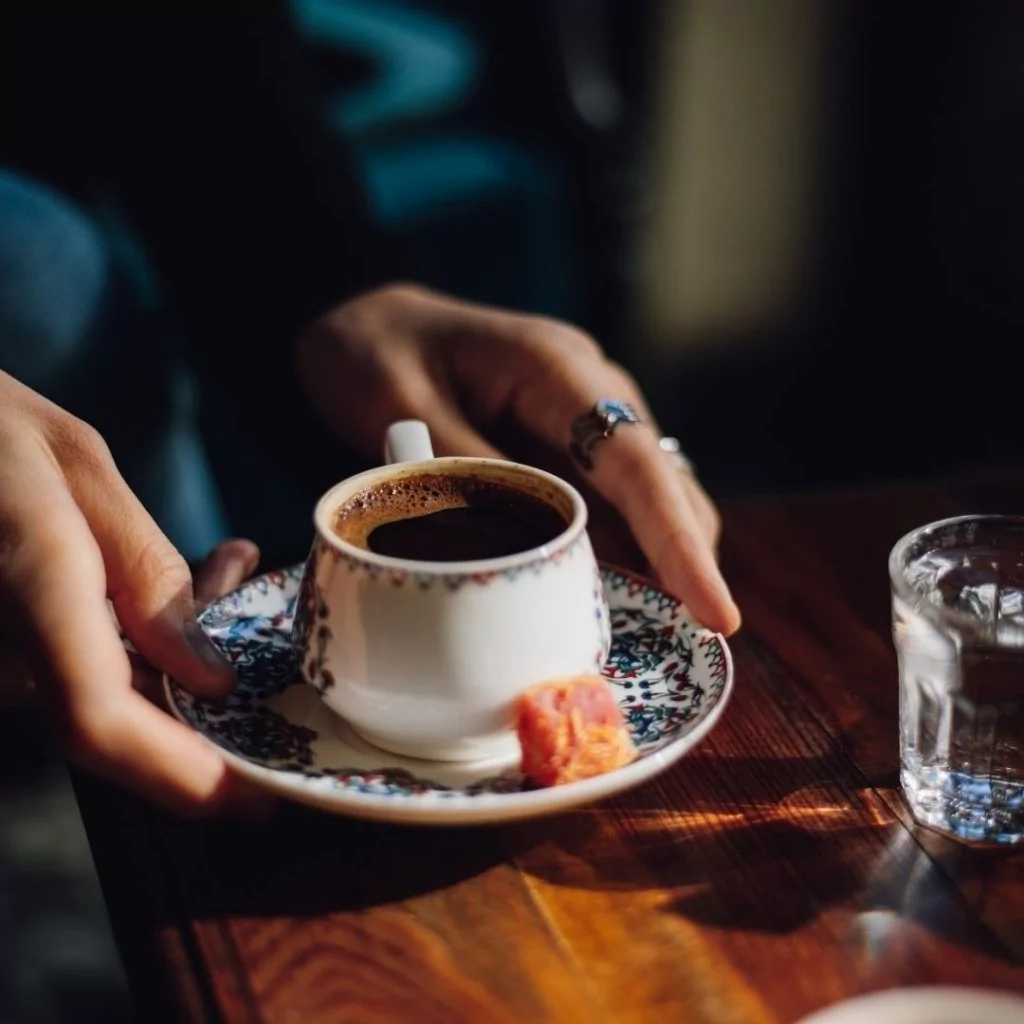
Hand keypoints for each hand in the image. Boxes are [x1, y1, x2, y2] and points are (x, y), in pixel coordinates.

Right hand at [0, 372, 271, 814]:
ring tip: (227, 571)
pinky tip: (184, 579)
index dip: (180, 776)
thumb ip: (141, 569)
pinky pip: (77, 672)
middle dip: (207, 707)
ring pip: (103, 699)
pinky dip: (139, 643)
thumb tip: (206, 676)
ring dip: (180, 658)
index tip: (257, 798)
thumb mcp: (73, 464)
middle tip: (272, 649)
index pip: (99, 719)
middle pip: (114, 726)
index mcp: (32, 586)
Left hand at [297, 284, 739, 634]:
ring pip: (647, 502)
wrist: (369, 325)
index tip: (716, 612)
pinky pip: (608, 507)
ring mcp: (585, 421)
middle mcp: (591, 392)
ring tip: (644, 634)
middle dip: (684, 564)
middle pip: (665, 486)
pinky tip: (601, 597)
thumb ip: (463, 472)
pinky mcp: (567, 450)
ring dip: (654, 566)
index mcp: (555, 369)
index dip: (678, 541)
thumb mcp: (395, 405)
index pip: (635, 461)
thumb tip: (527, 553)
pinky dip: (614, 554)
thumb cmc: (374, 353)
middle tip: (683, 645)